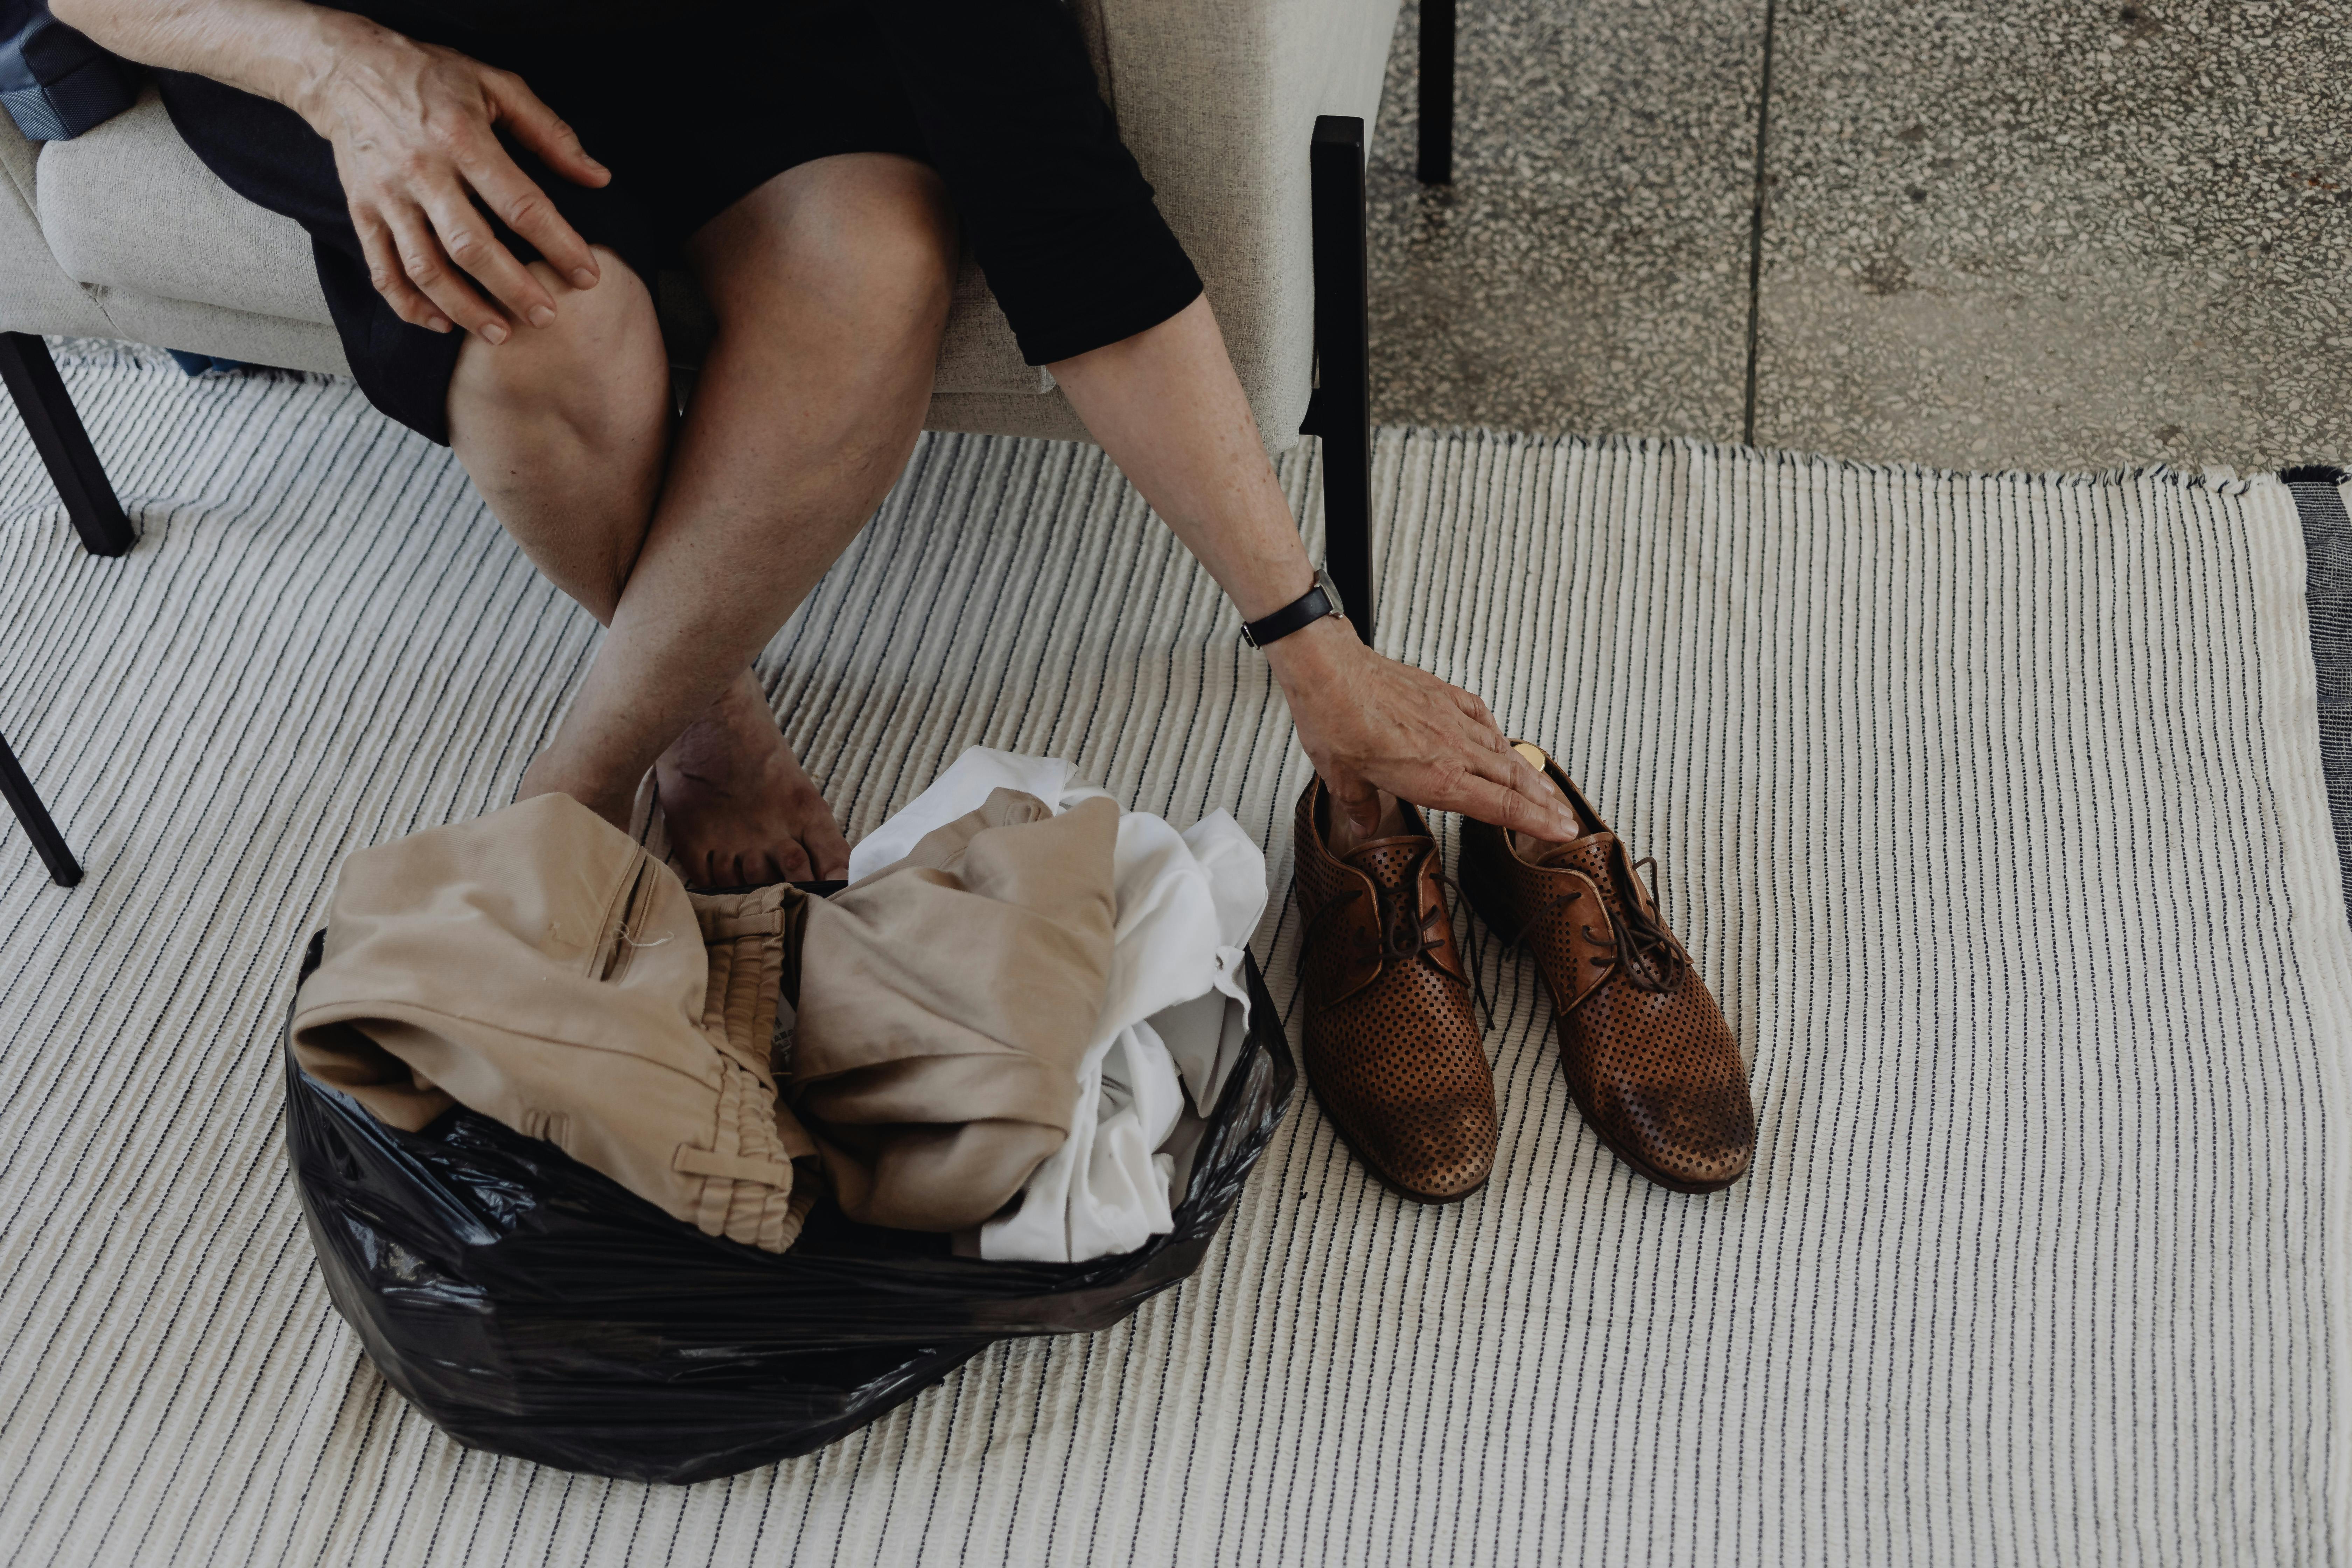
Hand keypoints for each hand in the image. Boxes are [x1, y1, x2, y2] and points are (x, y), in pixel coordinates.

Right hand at [292, 16, 608, 341]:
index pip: (520, 204)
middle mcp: (421, 171)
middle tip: (546, 317)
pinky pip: (384, 271)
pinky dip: (411, 305)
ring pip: (426, 268)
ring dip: (465, 308)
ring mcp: (387, 196)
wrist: (344, 67)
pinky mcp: (361, 211)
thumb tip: (598, 177)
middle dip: (513, 288)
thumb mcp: (495, 85)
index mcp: (461, 138)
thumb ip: (549, 133)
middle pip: (471, 247)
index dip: (558, 245)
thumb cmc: (430, 76)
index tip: (588, 276)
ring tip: (501, 333)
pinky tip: (443, 324)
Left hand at [1265, 617, 1582, 843]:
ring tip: (1548, 790)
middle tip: (1568, 818)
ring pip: (1504, 751)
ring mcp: (1452, 720)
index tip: (1561, 830)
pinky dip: (1499, 735)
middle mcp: (1453, 749)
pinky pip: (1483, 718)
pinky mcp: (1445, 695)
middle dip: (1546, 803)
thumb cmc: (1336, 718)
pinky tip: (1503, 741)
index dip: (1535, 822)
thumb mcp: (1342, 779)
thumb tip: (1363, 826)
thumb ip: (1360, 807)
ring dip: (1530, 774)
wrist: (1332, 670)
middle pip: (1514, 782)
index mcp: (1436, 777)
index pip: (1500, 807)